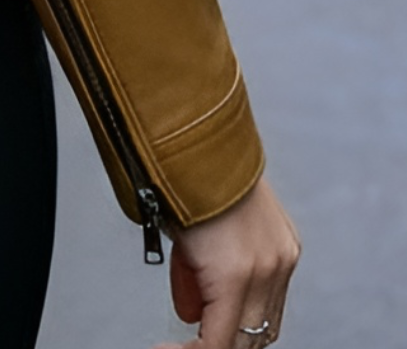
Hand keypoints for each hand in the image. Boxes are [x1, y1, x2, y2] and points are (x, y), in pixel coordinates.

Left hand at [153, 177, 299, 348]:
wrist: (206, 140)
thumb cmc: (181, 184)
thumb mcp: (177, 246)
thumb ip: (190, 286)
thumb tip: (192, 313)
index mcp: (233, 273)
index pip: (219, 343)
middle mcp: (266, 269)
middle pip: (248, 339)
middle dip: (219, 344)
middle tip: (192, 341)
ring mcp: (282, 257)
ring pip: (268, 323)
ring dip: (241, 330)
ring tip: (211, 321)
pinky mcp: (289, 245)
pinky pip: (277, 295)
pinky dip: (256, 305)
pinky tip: (234, 300)